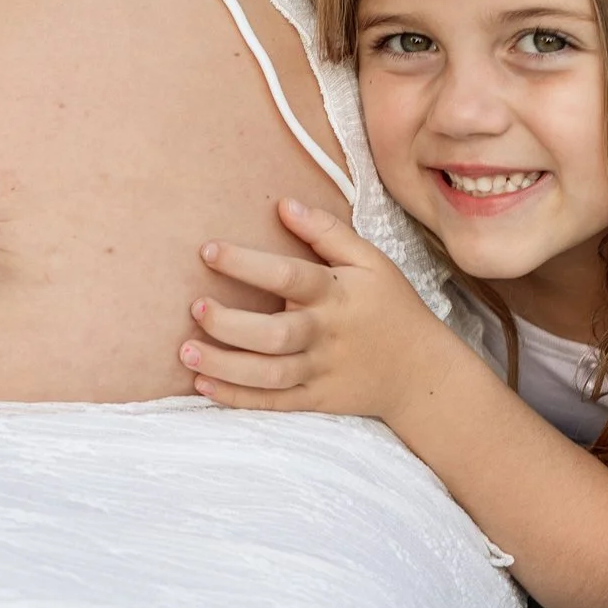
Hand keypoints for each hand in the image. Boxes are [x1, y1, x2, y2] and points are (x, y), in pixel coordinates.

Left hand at [180, 198, 459, 418]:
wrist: (420, 372)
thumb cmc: (390, 307)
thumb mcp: (371, 261)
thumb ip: (327, 232)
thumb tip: (284, 204)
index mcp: (336, 293)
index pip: (288, 276)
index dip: (246, 264)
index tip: (208, 251)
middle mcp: (326, 334)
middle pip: (274, 333)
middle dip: (231, 323)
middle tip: (196, 307)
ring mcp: (320, 371)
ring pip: (269, 374)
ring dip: (225, 365)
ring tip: (186, 351)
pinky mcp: (316, 400)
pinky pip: (273, 402)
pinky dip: (237, 397)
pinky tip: (203, 384)